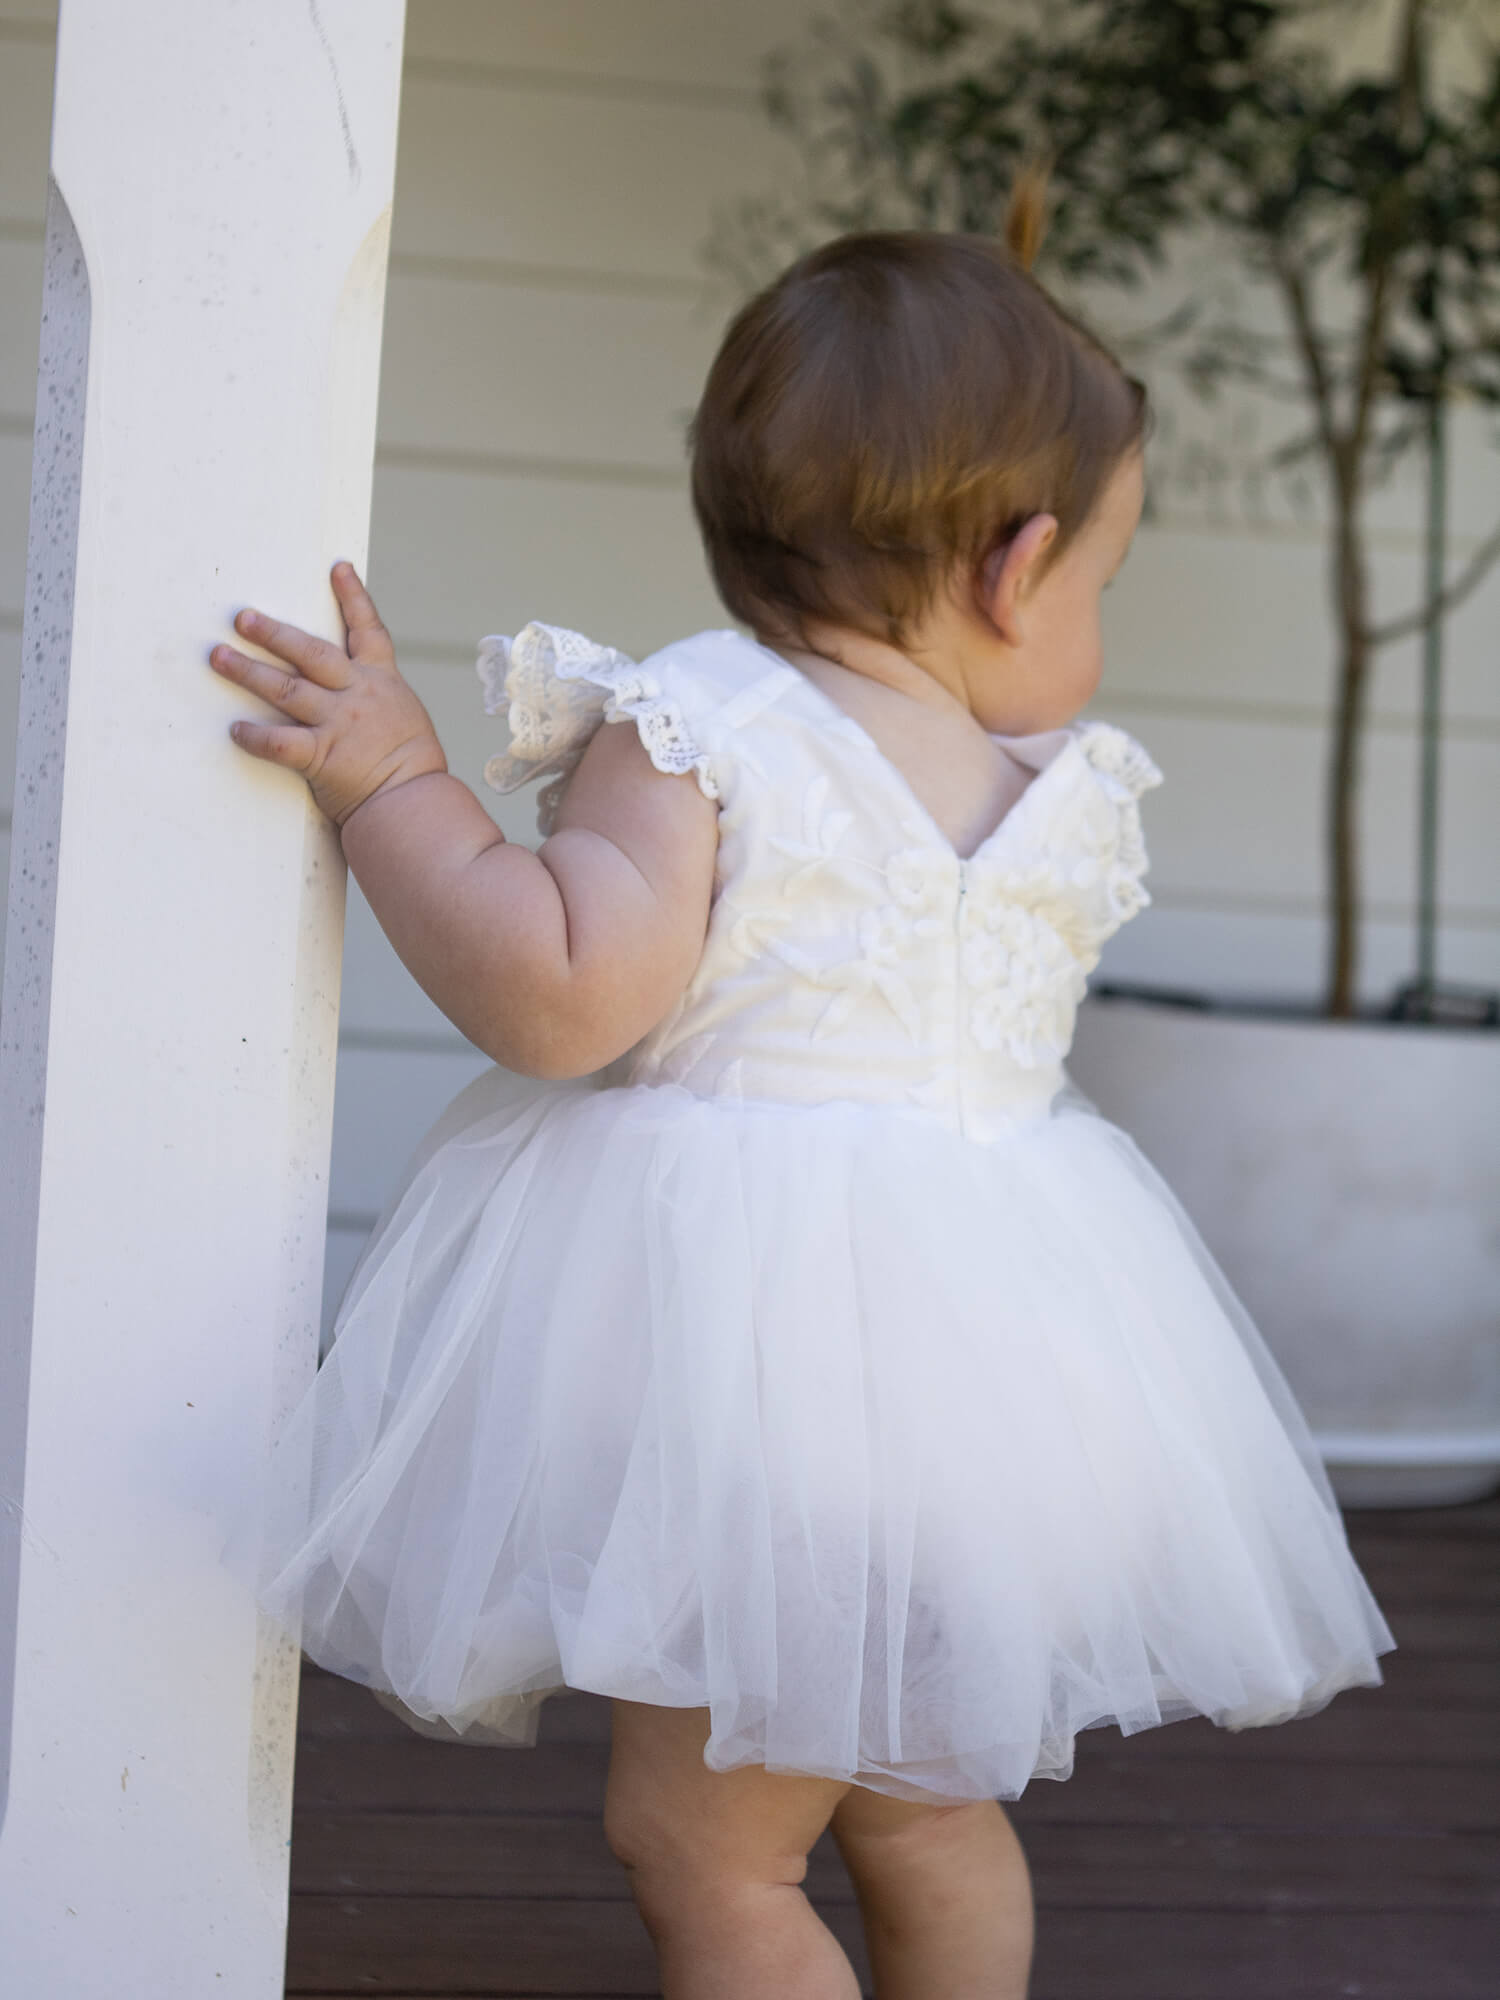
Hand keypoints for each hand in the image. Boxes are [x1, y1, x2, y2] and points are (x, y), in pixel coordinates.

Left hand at [210, 561, 447, 825]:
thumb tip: (353, 691)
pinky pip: (281, 742)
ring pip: (287, 689)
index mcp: (382, 682)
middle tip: (243, 618)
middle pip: (311, 653)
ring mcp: (339, 724)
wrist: (415, 802)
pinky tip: (235, 729)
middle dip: (274, 633)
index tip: (337, 568)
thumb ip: (376, 700)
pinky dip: (255, 736)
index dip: (354, 597)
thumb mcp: (405, 719)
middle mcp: (358, 695)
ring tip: (219, 656)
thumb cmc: (412, 768)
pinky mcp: (323, 756)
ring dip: (249, 671)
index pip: (369, 630)